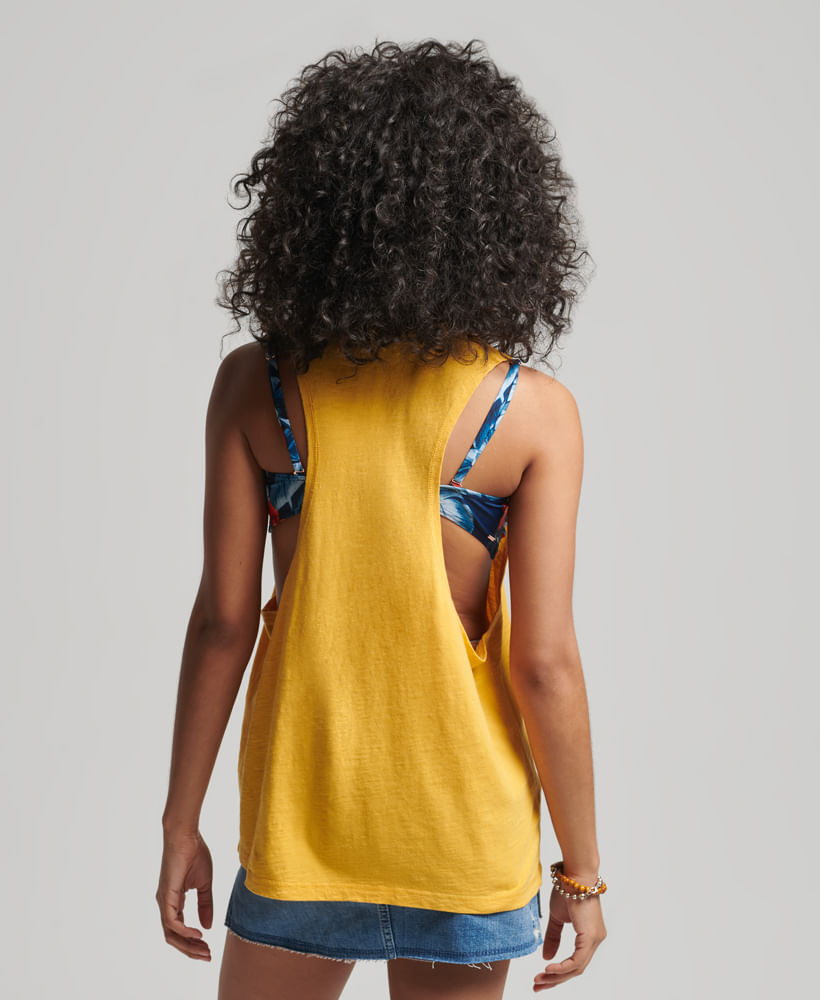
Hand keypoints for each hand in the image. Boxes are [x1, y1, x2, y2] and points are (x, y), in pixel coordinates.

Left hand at [156, 829, 213, 960]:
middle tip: (208, 956)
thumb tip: (207, 927)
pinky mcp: (166, 896)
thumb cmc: (194, 853)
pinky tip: (198, 934)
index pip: (180, 930)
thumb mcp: (204, 884)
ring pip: (171, 934)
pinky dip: (184, 931)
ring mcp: (164, 901)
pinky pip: (172, 922)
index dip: (193, 943)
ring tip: (204, 950)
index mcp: (173, 901)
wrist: (186, 835)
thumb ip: (205, 905)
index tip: (209, 950)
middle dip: (191, 950)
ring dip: (188, 945)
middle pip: (174, 937)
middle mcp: (165, 904)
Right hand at [533, 886, 606, 990]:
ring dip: (556, 976)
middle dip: (554, 980)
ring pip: (576, 968)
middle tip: (537, 985)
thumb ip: (553, 937)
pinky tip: (549, 969)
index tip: (541, 978)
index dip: (557, 974)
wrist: (574, 875)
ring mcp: (595, 939)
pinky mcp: (590, 937)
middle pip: (575, 969)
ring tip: (539, 979)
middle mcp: (595, 940)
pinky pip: (577, 960)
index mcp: (589, 936)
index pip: (574, 962)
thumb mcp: (557, 918)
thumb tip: (546, 957)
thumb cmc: (567, 890)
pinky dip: (563, 967)